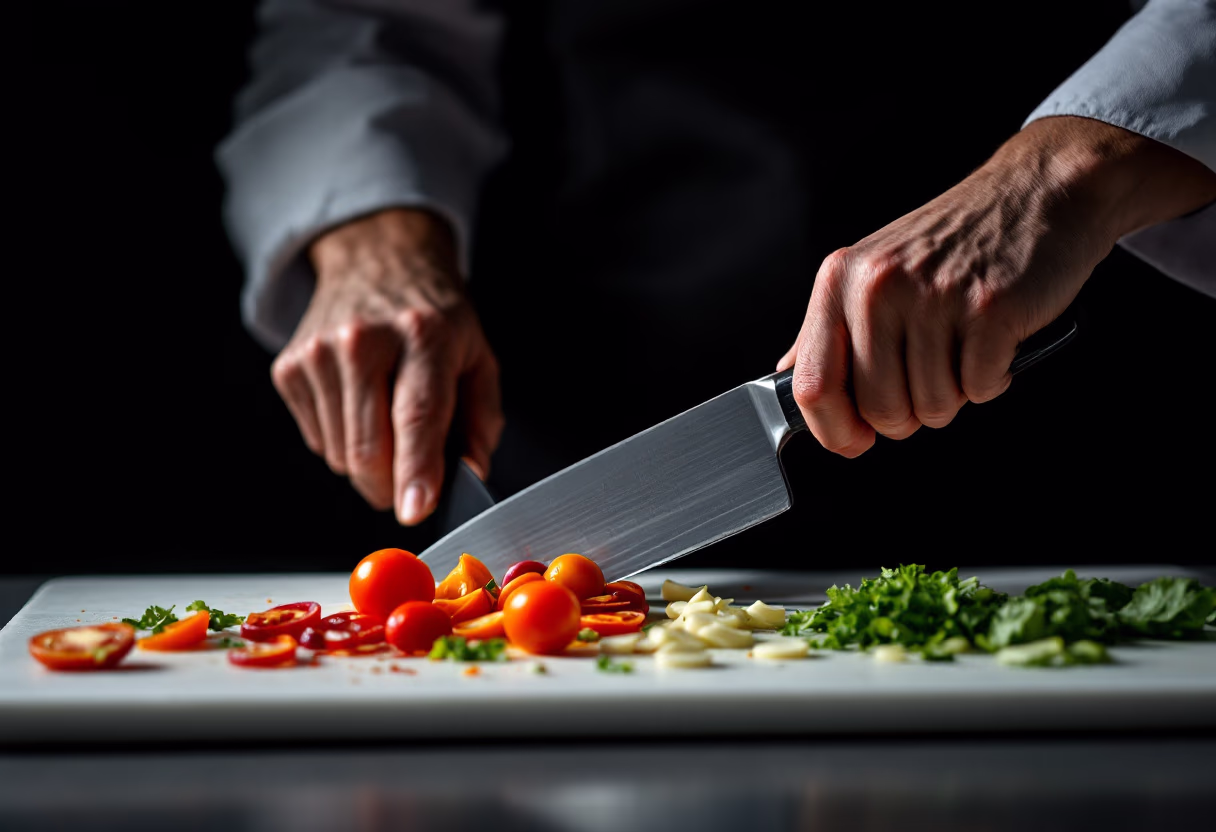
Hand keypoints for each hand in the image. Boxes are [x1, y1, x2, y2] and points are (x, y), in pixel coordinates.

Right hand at [271, 208, 503, 523]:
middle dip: (391, 487)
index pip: (416, 415)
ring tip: (387, 421)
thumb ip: (482, 420)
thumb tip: (469, 473)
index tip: (415, 511)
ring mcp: (318, 352)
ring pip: (340, 456)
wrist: (376, 260)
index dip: (416, 471)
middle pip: (368, 449)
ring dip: (368, 464)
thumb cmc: (433, 317)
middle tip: (410, 486)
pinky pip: (318, 441)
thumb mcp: (477, 356)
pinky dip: (342, 442)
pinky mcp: (288, 367)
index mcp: (423, 334)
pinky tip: (359, 405)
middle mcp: (363, 339)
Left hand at [779, 116, 1215, 456]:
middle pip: (877, 409)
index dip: (833, 431)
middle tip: (930, 380)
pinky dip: (991, 382)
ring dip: (953, 396)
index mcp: (841, 280)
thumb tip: (793, 384)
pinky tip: (992, 346)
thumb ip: (829, 330)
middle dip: (908, 416)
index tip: (854, 441)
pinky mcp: (991, 309)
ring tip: (963, 351)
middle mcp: (879, 286)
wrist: (1036, 192)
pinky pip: (979, 390)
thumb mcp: (872, 272)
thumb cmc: (954, 240)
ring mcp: (935, 296)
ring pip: (931, 407)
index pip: (812, 386)